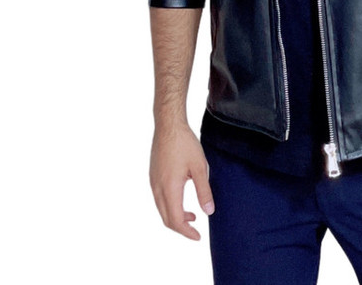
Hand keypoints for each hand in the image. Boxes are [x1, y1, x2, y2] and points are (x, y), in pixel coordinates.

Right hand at [150, 123, 213, 240]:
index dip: (186, 232)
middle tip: (195, 230)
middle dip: (181, 228)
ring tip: (192, 215)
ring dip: (175, 216)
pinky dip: (170, 206)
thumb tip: (208, 212)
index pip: (176, 220)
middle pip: (166, 218)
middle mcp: (157, 188)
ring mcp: (153, 182)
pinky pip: (159, 199)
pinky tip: (182, 198)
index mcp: (170, 188)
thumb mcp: (199, 167)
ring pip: (161, 209)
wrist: (168, 125)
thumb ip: (204, 191)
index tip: (198, 237)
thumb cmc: (185, 144)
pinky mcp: (153, 176)